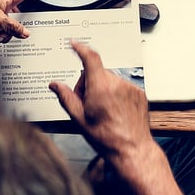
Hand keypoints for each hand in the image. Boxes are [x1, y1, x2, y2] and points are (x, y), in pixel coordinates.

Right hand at [48, 41, 150, 159]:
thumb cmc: (107, 138)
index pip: (90, 58)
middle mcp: (117, 84)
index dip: (80, 48)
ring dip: (102, 89)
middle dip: (88, 84)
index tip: (74, 44)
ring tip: (102, 111)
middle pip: (96, 73)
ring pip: (109, 80)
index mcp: (100, 87)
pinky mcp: (139, 93)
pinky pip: (121, 86)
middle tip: (86, 104)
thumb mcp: (79, 118)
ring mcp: (130, 88)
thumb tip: (55, 85)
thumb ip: (65, 97)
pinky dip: (115, 94)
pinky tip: (114, 111)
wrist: (132, 150)